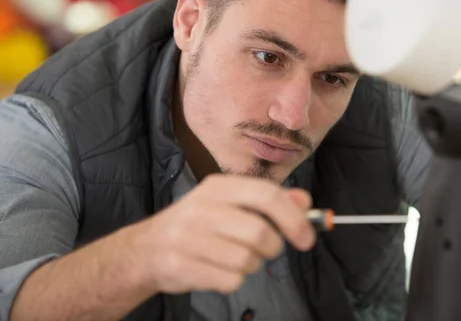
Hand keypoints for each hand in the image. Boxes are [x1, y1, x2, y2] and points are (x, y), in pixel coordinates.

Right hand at [134, 174, 315, 293]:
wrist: (146, 249)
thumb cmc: (199, 224)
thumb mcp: (230, 203)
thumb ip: (269, 201)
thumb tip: (305, 202)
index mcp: (218, 187)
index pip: (266, 194)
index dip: (293, 217)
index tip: (307, 237)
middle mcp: (202, 208)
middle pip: (260, 233)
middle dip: (272, 247)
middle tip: (264, 249)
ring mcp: (188, 237)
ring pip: (247, 260)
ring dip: (251, 265)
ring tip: (233, 257)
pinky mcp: (181, 266)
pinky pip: (230, 281)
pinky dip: (233, 280)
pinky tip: (217, 269)